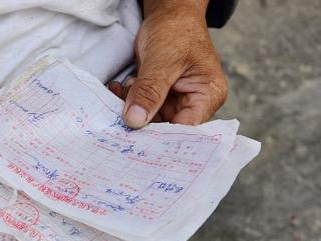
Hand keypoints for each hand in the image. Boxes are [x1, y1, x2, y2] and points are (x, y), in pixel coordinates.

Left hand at [119, 0, 227, 127]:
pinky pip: (138, 108)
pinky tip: (116, 89)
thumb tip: (135, 121)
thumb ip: (150, 91)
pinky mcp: (155, 98)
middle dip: (140, 123)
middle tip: (118, 121)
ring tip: (118, 92)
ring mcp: (172, 102)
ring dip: (128, 109)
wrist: (167, 16)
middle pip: (165, 128)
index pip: (188, 129)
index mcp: (208, 96)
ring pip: (147, 120)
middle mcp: (192, 103)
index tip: (138, 142)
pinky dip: (124, 100)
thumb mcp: (163, 60)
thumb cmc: (177, 31)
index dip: (163, 139)